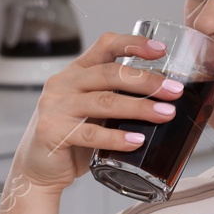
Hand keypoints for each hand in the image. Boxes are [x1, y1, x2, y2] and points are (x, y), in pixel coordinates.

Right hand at [11, 32, 183, 191]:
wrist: (39, 169)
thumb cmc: (73, 138)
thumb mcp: (94, 111)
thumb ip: (117, 99)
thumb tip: (165, 98)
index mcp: (76, 72)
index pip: (105, 45)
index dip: (133, 44)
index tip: (161, 50)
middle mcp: (64, 83)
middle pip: (110, 74)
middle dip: (147, 81)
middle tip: (174, 91)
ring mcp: (56, 107)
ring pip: (105, 101)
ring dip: (139, 107)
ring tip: (166, 114)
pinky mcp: (53, 131)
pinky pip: (90, 133)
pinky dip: (116, 137)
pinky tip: (137, 141)